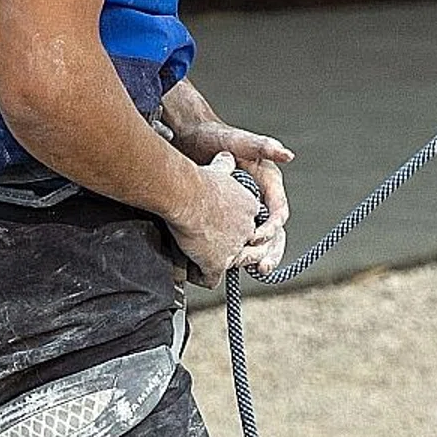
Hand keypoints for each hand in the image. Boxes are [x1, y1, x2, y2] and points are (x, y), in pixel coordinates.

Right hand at [164, 152, 261, 287]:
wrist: (187, 194)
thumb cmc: (200, 179)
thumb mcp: (221, 167)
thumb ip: (226, 165)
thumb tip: (227, 156)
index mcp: (249, 207)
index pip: (249, 223)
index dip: (237, 227)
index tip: (224, 227)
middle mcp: (246, 230)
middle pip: (247, 247)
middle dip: (234, 250)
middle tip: (217, 249)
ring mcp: (233, 249)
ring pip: (232, 265)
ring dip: (219, 265)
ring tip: (205, 263)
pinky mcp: (217, 263)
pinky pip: (212, 279)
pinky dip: (201, 277)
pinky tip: (192, 272)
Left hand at [171, 120, 292, 273]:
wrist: (191, 137)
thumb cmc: (217, 137)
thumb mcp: (239, 141)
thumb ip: (263, 146)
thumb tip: (287, 155)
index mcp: (269, 183)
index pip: (279, 212)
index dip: (272, 228)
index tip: (259, 237)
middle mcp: (261, 198)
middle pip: (274, 232)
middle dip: (271, 251)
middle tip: (262, 267)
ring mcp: (246, 207)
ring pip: (259, 239)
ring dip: (257, 256)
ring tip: (252, 270)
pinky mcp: (230, 214)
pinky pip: (239, 237)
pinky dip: (238, 251)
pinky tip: (229, 263)